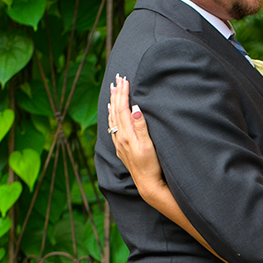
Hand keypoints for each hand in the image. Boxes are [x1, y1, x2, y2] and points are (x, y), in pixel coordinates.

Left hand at [107, 75, 164, 197]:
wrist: (147, 184)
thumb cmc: (151, 166)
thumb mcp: (149, 146)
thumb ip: (140, 126)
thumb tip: (134, 108)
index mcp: (127, 134)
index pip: (123, 108)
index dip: (124, 93)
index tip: (124, 80)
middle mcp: (120, 137)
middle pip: (116, 110)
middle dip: (116, 93)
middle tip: (117, 78)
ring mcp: (119, 143)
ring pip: (112, 117)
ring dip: (113, 102)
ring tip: (112, 89)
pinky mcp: (121, 147)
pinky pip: (113, 125)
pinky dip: (111, 114)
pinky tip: (111, 111)